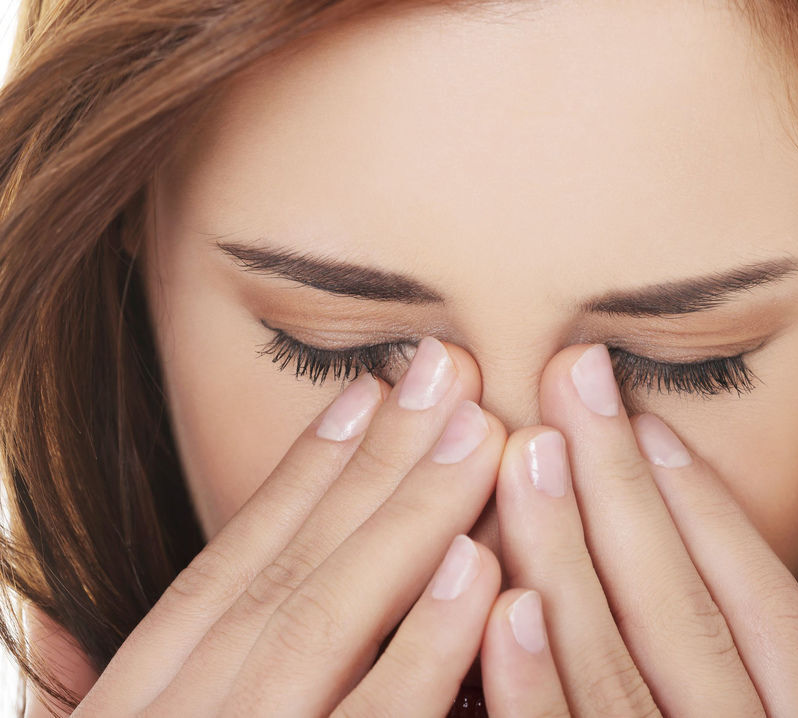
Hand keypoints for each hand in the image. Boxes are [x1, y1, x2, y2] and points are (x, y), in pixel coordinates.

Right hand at [54, 337, 522, 716]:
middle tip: (450, 374)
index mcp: (140, 702)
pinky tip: (477, 569)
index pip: (225, 572)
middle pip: (287, 572)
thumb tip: (50, 625)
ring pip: (322, 622)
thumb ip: (95, 694)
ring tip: (478, 434)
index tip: (366, 394)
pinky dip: (421, 649)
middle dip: (374, 465)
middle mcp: (181, 715)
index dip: (299, 477)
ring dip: (405, 521)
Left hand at [486, 343, 797, 717]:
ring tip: (526, 448)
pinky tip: (497, 593)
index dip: (713, 512)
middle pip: (686, 614)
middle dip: (625, 489)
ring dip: (566, 552)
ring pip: (611, 664)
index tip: (651, 419)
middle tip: (571, 377)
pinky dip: (527, 680)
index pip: (772, 612)